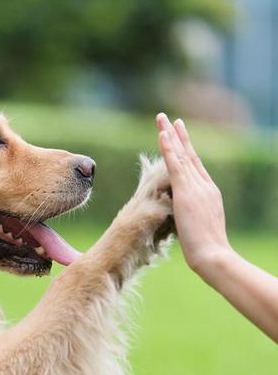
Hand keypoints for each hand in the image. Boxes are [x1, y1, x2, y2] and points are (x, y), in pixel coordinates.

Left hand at [155, 113, 231, 276]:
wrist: (213, 255)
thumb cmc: (207, 249)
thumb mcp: (200, 226)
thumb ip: (193, 215)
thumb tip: (184, 215)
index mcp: (209, 193)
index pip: (196, 167)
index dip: (187, 150)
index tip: (180, 136)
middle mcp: (204, 186)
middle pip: (189, 155)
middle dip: (179, 136)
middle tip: (171, 119)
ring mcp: (196, 187)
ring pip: (181, 155)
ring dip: (170, 135)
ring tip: (162, 119)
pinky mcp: (186, 191)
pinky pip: (175, 164)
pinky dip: (169, 148)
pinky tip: (162, 135)